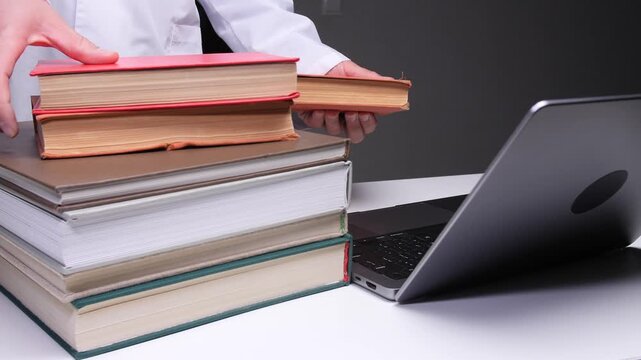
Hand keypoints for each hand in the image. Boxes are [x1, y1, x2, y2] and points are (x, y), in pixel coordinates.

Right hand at [0, 0, 118, 137]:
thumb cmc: (20, 2)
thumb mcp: (51, 22)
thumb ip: (78, 44)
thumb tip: (109, 58)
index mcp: (7, 42)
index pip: (0, 78)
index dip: (3, 106)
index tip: (11, 128)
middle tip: (9, 129)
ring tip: (5, 120)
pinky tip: (2, 104)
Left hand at [298, 60, 392, 143]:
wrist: (317, 64)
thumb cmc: (337, 71)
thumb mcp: (357, 74)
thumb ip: (374, 81)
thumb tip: (392, 83)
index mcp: (359, 109)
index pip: (369, 125)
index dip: (368, 122)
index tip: (366, 112)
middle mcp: (346, 118)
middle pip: (356, 134)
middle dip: (354, 126)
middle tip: (352, 113)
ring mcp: (330, 120)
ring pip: (335, 131)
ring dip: (335, 122)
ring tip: (333, 109)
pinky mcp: (314, 118)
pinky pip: (317, 124)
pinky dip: (319, 118)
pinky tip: (320, 109)